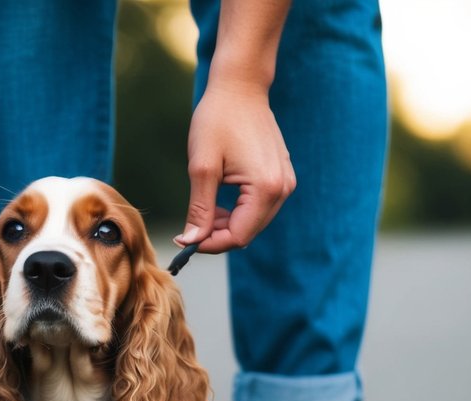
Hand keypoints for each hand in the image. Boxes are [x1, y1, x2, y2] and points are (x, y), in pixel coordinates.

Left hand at [176, 80, 295, 253]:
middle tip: (190, 227)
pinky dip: (238, 211)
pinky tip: (220, 199)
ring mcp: (285, 182)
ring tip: (205, 209)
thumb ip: (200, 208)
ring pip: (254, 222)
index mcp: (265, 188)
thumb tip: (192, 241)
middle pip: (248, 233)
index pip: (239, 236)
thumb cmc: (218, 120)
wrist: (240, 87)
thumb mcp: (202, 167)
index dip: (210, 244)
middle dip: (218, 235)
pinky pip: (260, 207)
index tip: (186, 239)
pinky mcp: (282, 176)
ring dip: (227, 224)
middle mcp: (282, 189)